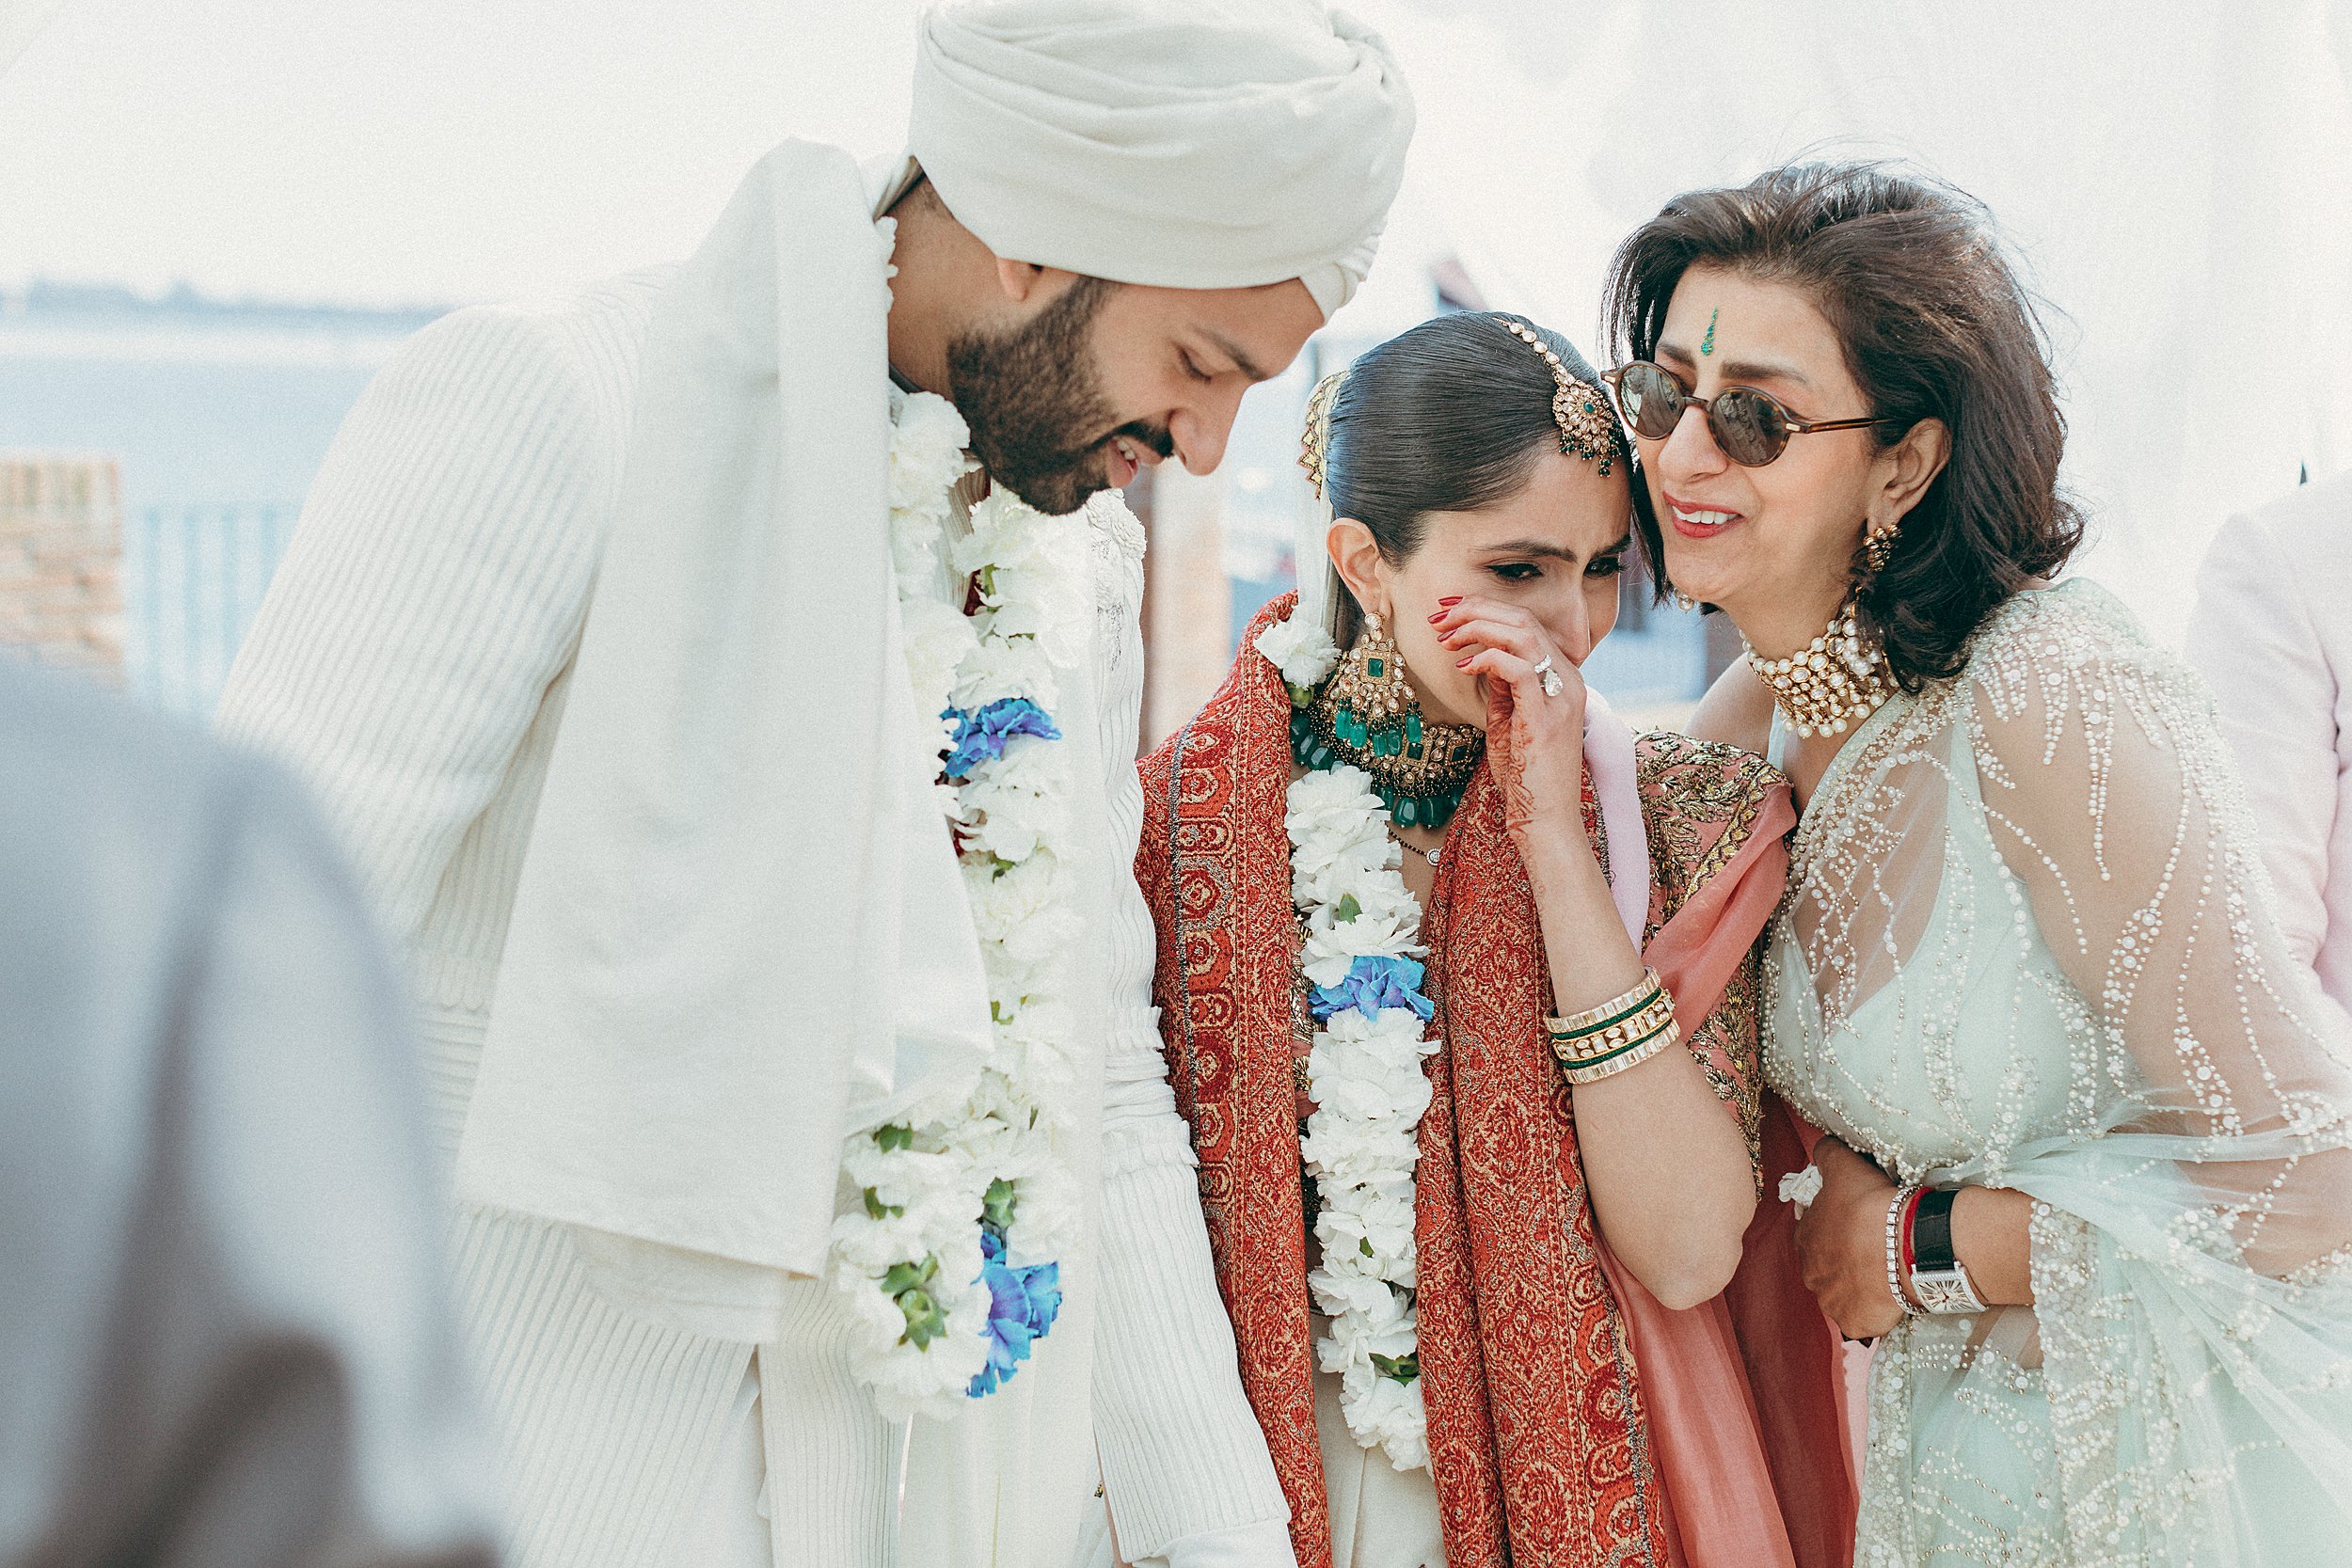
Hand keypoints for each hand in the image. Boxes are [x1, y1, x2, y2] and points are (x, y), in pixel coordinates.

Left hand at [1432, 595, 1585, 848]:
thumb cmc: (1526, 775)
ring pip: (1523, 634)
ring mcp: (1561, 696)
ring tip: (1446, 637)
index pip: (1526, 623)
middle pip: (1524, 619)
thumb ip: (1502, 686)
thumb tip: (1482, 655)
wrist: (1546, 819)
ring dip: (1478, 627)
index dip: (1485, 609)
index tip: (1448, 611)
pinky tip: (1462, 667)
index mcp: (1562, 677)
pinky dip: (1486, 658)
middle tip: (1438, 617)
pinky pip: (1518, 668)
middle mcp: (1569, 679)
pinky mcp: (1547, 716)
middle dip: (1475, 609)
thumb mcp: (1509, 719)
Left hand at [1791, 1138, 1910, 1338]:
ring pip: (1840, 1294)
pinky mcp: (1856, 1323)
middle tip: (1871, 1250)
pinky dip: (1870, 1312)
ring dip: (1855, 1286)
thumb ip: (1827, 1155)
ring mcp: (1832, 1302)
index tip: (1857, 1224)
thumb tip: (1821, 1150)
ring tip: (1882, 1274)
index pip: (1812, 1233)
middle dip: (1843, 1259)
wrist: (1908, 1247)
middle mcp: (1811, 1274)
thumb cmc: (1870, 1205)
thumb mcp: (1844, 1166)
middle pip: (1824, 1266)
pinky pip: (1860, 1320)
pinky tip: (1885, 1299)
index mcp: (1804, 1239)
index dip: (1834, 1228)